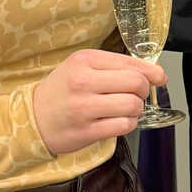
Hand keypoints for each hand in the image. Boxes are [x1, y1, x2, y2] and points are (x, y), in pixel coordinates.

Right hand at [30, 49, 162, 154]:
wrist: (32, 118)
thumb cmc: (60, 92)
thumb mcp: (80, 67)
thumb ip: (113, 66)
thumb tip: (152, 72)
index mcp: (84, 61)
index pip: (131, 63)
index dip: (152, 72)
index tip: (159, 77)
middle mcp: (83, 81)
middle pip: (135, 83)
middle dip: (143, 91)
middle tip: (135, 95)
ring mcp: (84, 107)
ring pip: (132, 105)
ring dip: (136, 110)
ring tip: (124, 110)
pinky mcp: (86, 131)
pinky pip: (123, 126)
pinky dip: (128, 124)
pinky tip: (118, 121)